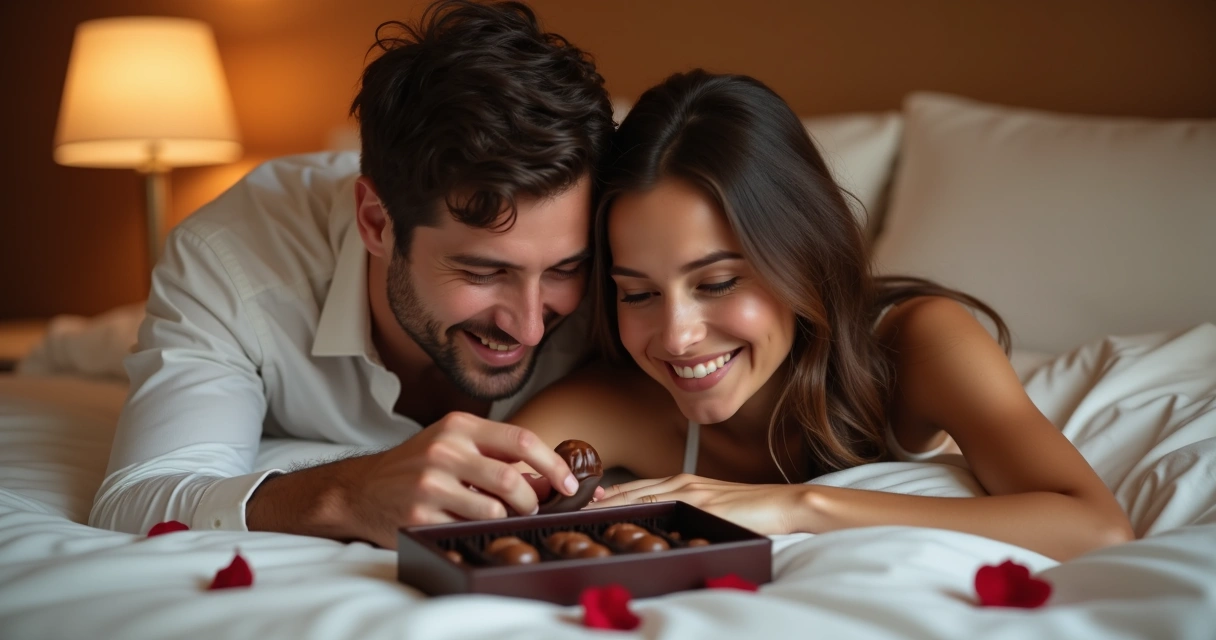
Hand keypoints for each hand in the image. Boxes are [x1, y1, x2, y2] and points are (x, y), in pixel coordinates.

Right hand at [255, 411, 582, 547]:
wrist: (360, 489)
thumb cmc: (418, 466)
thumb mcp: (456, 448)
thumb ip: (500, 458)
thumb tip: (552, 479)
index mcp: (459, 426)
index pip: (521, 439)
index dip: (552, 463)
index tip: (569, 484)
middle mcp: (444, 449)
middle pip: (511, 479)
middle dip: (531, 500)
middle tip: (531, 508)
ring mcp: (430, 483)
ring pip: (493, 509)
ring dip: (506, 519)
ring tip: (497, 516)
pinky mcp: (419, 515)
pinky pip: (467, 528)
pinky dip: (477, 529)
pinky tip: (466, 522)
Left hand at [588, 473, 810, 535]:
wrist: (784, 503)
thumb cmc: (752, 508)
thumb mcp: (712, 506)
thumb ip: (686, 509)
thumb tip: (663, 522)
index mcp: (683, 482)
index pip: (635, 487)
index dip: (607, 494)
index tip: (582, 501)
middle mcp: (683, 482)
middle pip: (631, 489)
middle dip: (600, 498)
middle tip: (570, 504)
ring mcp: (692, 491)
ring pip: (642, 495)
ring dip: (612, 502)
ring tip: (584, 509)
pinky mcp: (704, 502)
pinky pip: (665, 504)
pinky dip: (641, 507)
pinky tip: (624, 513)